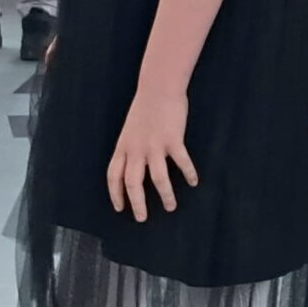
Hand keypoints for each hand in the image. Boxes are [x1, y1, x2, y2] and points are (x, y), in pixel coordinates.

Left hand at [107, 83, 195, 222]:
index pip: (114, 176)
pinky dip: (188, 173)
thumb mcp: (130, 129)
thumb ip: (131, 148)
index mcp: (123, 147)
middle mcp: (136, 149)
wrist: (158, 88)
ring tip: (171, 207)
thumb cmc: (145, 107)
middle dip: (137, 204)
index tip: (119, 208)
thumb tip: (133, 165)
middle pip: (133, 183)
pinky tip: (193, 182)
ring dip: (165, 195)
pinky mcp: (173, 140)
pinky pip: (181, 162)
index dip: (115, 194)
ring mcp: (154, 146)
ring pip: (158, 178)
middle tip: (142, 218)